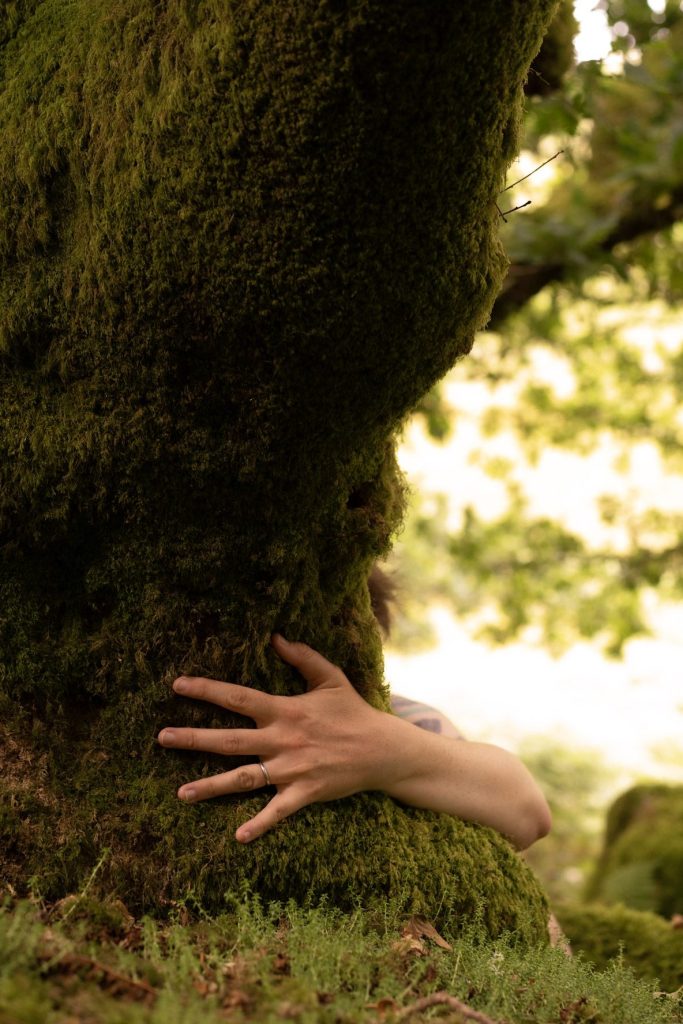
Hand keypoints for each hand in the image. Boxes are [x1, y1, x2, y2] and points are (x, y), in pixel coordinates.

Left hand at [157, 634, 394, 842]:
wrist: (382, 748)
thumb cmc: (353, 711)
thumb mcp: (330, 677)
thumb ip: (302, 656)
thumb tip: (275, 636)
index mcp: (285, 710)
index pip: (238, 698)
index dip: (207, 690)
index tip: (177, 686)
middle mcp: (282, 740)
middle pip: (229, 740)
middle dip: (193, 739)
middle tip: (161, 738)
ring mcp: (291, 769)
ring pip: (244, 778)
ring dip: (211, 787)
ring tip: (181, 794)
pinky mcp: (304, 793)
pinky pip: (277, 812)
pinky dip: (259, 824)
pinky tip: (237, 836)